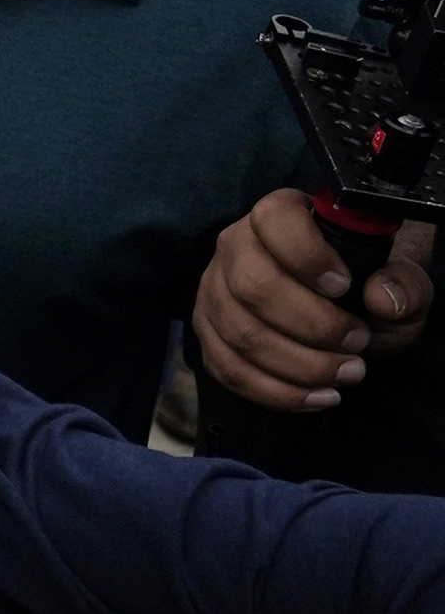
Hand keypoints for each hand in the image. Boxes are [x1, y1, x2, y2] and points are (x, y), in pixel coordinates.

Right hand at [190, 187, 431, 411]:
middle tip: (357, 343)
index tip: (344, 287)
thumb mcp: (400, 281)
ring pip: (240, 333)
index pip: (274, 219)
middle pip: (253, 286)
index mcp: (280, 216)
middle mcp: (235, 246)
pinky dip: (275, 392)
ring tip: (347, 375)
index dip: (306, 255)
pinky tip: (315, 396)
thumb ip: (404, 284)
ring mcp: (214, 290)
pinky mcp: (208, 332)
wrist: (342, 315)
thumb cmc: (366, 288)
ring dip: (299, 365)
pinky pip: (227, 369)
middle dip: (312, 326)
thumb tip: (381, 296)